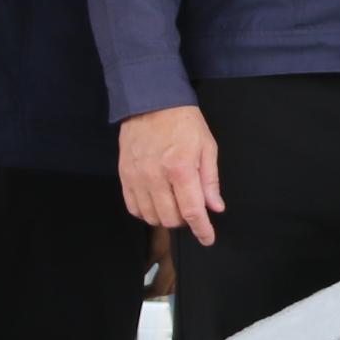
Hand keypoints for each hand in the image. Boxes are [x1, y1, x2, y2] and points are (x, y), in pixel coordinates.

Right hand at [120, 105, 223, 245]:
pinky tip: (156, 202)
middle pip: (170, 219)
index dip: (202, 230)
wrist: (151, 101)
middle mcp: (156, 176)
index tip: (208, 238)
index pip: (192, 211)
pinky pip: (133, 207)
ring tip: (174, 203)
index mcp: (181, 168)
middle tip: (191, 209)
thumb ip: (210, 180)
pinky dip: (146, 212)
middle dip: (185, 221)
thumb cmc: (183, 122)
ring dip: (165, 217)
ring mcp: (137, 177)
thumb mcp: (207, 147)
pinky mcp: (124, 175)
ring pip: (151, 217)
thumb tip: (215, 207)